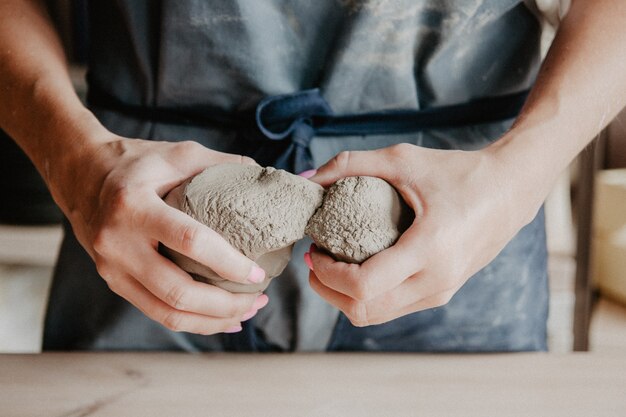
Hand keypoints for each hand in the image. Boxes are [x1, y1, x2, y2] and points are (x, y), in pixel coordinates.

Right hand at [52, 135, 267, 333]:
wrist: (79, 173)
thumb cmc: (136, 162)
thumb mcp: (178, 153)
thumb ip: (222, 164)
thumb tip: (263, 177)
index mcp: (135, 206)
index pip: (190, 242)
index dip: (228, 262)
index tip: (258, 273)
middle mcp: (118, 242)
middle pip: (177, 292)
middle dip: (225, 305)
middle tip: (259, 298)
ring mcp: (111, 267)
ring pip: (166, 313)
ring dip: (212, 320)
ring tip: (246, 312)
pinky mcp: (113, 281)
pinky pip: (156, 312)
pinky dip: (192, 322)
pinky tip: (220, 319)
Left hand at [306, 143, 542, 325]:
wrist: (511, 190)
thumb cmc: (459, 172)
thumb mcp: (403, 160)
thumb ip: (349, 164)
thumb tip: (306, 179)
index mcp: (430, 249)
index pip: (363, 286)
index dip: (327, 275)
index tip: (314, 249)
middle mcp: (437, 280)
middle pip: (364, 310)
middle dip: (328, 290)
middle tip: (314, 260)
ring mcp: (441, 292)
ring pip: (378, 315)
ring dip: (345, 297)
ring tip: (331, 264)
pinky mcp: (442, 293)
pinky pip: (394, 308)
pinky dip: (367, 296)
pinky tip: (358, 268)